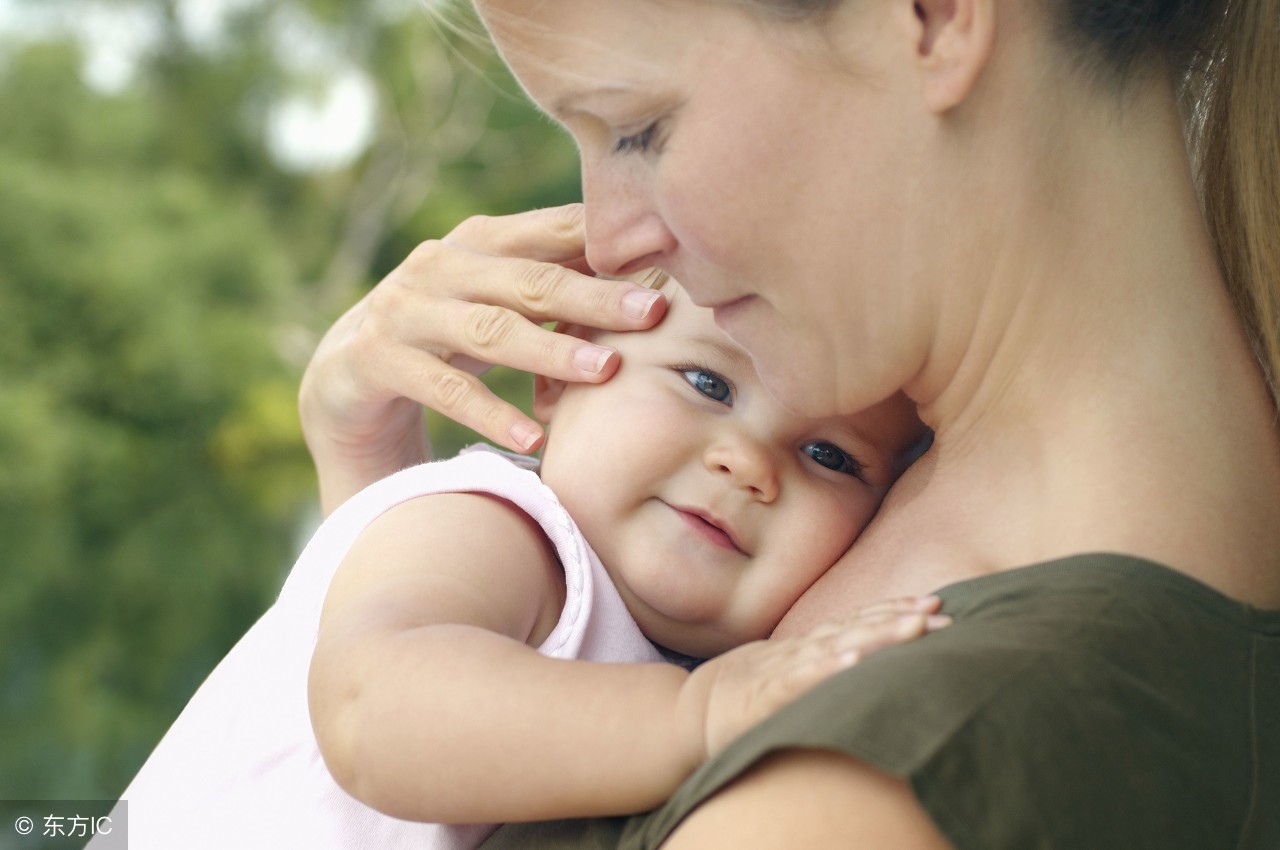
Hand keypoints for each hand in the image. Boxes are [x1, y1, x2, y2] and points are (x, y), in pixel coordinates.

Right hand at [299, 204, 666, 512]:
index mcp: (480, 240)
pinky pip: (443, 389)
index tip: (668, 258)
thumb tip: (651, 266)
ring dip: (549, 349)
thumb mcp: (499, 299)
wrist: (346, 374)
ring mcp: (405, 310)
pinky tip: (531, 440)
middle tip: (652, 313)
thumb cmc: (446, 332)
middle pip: (528, 278)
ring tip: (604, 370)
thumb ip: (556, 278)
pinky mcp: (377, 359)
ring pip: (489, 329)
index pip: (552, 231)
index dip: (607, 244)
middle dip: (594, 295)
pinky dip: (490, 414)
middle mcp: (441, 265)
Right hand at [677, 596, 949, 760]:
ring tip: (912, 627)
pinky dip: (823, 669)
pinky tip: (850, 662)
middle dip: (899, 619)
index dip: (895, 611)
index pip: (857, 622)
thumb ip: (820, 662)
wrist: (689, 716)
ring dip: (875, 635)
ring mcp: (781, 671)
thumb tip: (864, 653)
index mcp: (808, 649)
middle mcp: (800, 653)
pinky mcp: (762, 696)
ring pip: (835, 647)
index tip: (937, 605)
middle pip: (855, 629)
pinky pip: (797, 681)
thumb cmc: (745, 699)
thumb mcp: (786, 674)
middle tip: (940, 612)